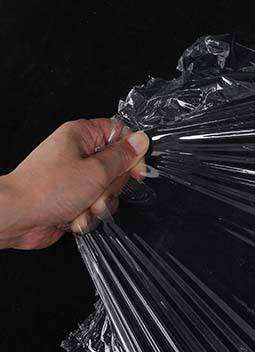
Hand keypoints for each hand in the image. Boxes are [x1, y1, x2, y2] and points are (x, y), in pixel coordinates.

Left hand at [0, 118, 148, 248]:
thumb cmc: (46, 190)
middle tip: (98, 191)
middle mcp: (77, 154)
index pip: (119, 134)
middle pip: (116, 167)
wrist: (17, 217)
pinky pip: (95, 207)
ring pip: (107, 191)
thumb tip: (141, 141)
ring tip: (82, 206)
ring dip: (99, 204)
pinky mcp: (72, 199)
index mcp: (81, 136)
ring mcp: (74, 178)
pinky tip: (72, 216)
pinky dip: (87, 216)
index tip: (135, 171)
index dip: (132, 153)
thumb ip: (122, 157)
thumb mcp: (95, 171)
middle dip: (111, 187)